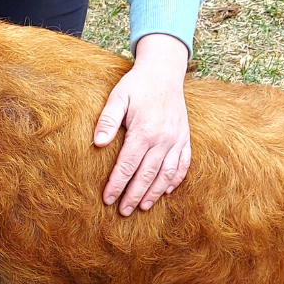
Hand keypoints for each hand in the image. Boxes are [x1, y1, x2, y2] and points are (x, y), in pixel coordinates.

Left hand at [94, 33, 191, 216]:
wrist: (164, 72)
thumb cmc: (136, 85)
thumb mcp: (118, 97)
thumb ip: (108, 120)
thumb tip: (98, 143)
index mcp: (144, 130)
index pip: (128, 165)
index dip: (117, 184)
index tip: (108, 199)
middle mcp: (164, 139)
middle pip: (147, 175)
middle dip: (133, 195)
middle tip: (123, 211)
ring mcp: (177, 140)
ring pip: (166, 174)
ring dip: (154, 193)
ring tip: (142, 206)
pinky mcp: (185, 138)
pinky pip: (183, 164)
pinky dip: (176, 180)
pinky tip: (168, 191)